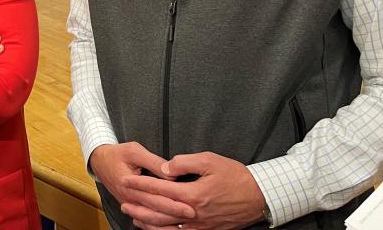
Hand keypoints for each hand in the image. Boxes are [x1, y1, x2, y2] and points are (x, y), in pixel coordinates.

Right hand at [89, 143, 193, 227]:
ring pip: (150, 219)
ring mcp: (129, 204)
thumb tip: (171, 173)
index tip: (190, 205)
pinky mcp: (131, 206)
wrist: (99, 161)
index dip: (173, 203)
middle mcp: (129, 199)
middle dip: (175, 214)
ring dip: (167, 222)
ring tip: (184, 222)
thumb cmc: (117, 154)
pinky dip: (156, 225)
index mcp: (130, 185)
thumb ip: (154, 161)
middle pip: (155, 211)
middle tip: (193, 214)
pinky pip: (145, 219)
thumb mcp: (134, 151)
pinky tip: (168, 226)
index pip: (156, 198)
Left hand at [121, 151, 266, 229]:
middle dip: (139, 206)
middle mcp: (193, 214)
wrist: (259, 197)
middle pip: (159, 212)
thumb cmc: (235, 176)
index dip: (140, 185)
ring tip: (133, 218)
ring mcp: (200, 226)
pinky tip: (156, 229)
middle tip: (123, 201)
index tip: (126, 180)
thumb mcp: (210, 160)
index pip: (159, 189)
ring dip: (148, 223)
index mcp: (192, 194)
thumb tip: (165, 167)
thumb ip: (185, 162)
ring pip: (167, 228)